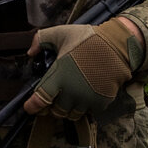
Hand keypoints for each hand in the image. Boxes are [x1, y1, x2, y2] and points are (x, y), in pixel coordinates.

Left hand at [27, 17, 143, 120]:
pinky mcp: (101, 102)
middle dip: (52, 107)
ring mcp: (87, 99)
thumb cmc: (88, 39)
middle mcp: (72, 92)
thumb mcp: (61, 32)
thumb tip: (30, 53)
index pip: (39, 101)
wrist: (117, 45)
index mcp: (58, 76)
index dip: (32, 107)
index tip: (30, 107)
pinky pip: (88, 112)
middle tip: (55, 98)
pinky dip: (85, 107)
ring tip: (70, 97)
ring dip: (69, 109)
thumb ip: (41, 39)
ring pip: (72, 114)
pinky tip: (85, 95)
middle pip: (56, 112)